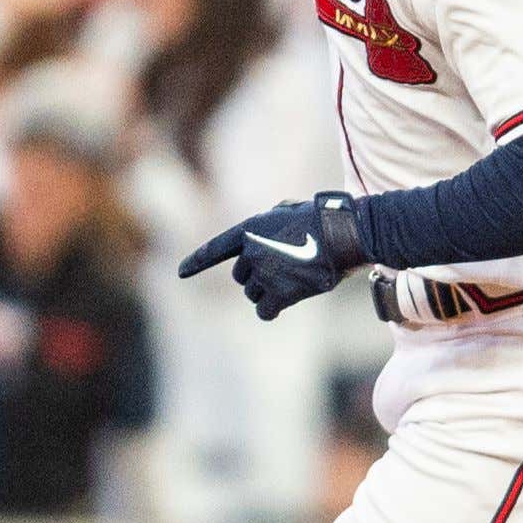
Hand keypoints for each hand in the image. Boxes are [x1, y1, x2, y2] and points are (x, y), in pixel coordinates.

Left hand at [181, 191, 368, 320]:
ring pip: (253, 295)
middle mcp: (251, 253)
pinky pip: (264, 311)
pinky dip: (270, 310)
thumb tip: (264, 239)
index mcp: (249, 230)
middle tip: (282, 270)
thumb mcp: (287, 211)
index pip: (215, 249)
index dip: (196, 262)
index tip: (180, 273)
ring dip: (267, 292)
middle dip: (256, 277)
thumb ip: (267, 224)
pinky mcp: (280, 294)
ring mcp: (264, 275)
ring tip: (292, 280)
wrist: (342, 234)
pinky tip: (280, 307)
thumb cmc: (321, 220)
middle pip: (241, 277)